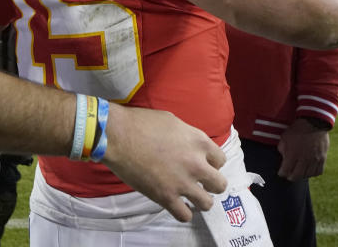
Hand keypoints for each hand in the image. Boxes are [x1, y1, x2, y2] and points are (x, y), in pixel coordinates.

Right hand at [102, 105, 226, 221]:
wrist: (117, 135)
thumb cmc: (140, 123)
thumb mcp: (172, 121)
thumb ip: (187, 136)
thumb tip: (189, 146)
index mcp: (198, 141)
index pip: (220, 160)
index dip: (211, 163)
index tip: (202, 164)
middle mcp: (196, 163)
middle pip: (219, 184)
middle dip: (211, 184)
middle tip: (199, 182)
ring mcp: (182, 182)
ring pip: (207, 203)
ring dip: (199, 200)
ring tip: (189, 196)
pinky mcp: (166, 197)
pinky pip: (185, 216)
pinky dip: (182, 213)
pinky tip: (175, 205)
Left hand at [277, 118, 329, 179]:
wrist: (313, 123)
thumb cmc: (297, 129)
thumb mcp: (284, 138)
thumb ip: (282, 150)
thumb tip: (284, 159)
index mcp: (292, 155)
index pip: (285, 171)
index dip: (282, 173)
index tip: (281, 172)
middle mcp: (304, 160)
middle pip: (296, 176)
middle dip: (290, 176)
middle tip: (289, 175)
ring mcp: (314, 160)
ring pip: (307, 175)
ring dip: (301, 175)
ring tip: (299, 172)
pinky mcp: (322, 159)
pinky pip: (318, 171)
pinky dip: (312, 173)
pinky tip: (309, 170)